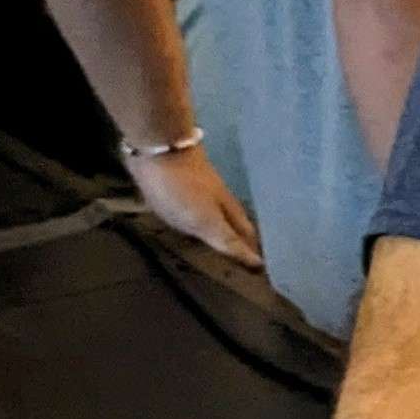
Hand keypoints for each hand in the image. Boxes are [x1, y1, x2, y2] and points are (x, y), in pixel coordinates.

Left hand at [128, 142, 263, 268]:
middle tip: (240, 263)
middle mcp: (219, 200)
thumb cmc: (182, 189)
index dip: (253, 254)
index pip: (247, 237)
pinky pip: (192, 207)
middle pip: (234, 224)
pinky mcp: (179, 183)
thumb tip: (259, 264)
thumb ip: (228, 242)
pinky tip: (188, 222)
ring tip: (217, 246)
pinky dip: (196, 218)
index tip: (260, 272)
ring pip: (214, 214)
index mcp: (228, 210)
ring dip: (218, 229)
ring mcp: (199, 190)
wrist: (158, 146)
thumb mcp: (205, 221)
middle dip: (239, 242)